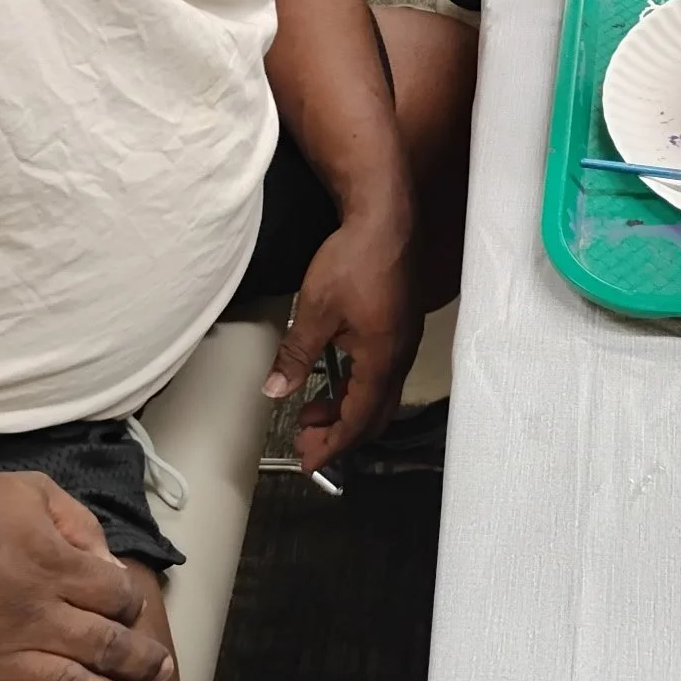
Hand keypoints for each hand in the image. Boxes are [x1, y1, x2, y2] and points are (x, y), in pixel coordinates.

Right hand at [0, 471, 173, 680]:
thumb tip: (106, 562)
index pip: (114, 595)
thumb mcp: (26, 489)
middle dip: (139, 663)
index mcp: (55, 568)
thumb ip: (75, 522)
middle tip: (162, 678)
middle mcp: (35, 618)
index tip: (133, 615)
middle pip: (103, 647)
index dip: (130, 606)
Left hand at [263, 218, 419, 472]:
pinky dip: (357, 387)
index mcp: (382, 359)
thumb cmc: (355, 259)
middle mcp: (400, 356)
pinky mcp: (400, 325)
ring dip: (347, 410)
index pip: (358, 420)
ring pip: (379, 394)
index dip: (333, 445)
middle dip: (340, 434)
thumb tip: (276, 390)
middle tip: (306, 441)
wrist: (385, 219)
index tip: (309, 460)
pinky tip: (335, 378)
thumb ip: (297, 354)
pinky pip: (383, 372)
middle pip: (374, 414)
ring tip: (312, 411)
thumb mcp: (316, 309)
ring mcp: (404, 340)